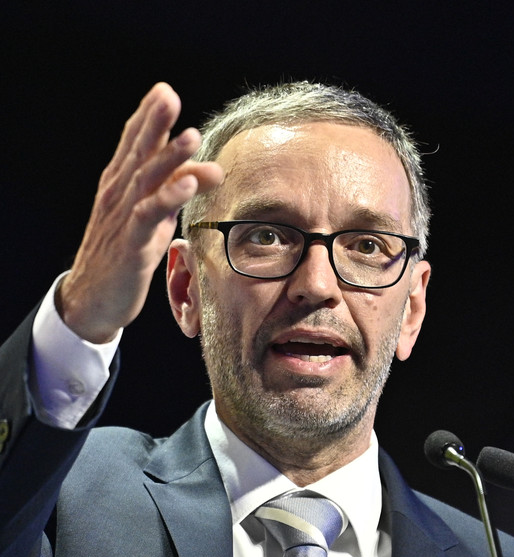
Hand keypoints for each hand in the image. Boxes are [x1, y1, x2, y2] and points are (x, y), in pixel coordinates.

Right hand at [57, 83, 222, 342]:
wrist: (94, 298)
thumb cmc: (124, 253)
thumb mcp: (154, 217)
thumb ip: (176, 190)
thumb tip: (209, 169)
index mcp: (121, 185)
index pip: (132, 144)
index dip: (147, 117)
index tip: (164, 91)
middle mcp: (119, 195)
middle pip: (137, 153)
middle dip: (153, 123)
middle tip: (168, 95)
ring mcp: (124, 218)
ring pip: (146, 180)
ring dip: (169, 157)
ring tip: (192, 135)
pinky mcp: (132, 244)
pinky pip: (150, 216)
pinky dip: (168, 198)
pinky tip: (187, 184)